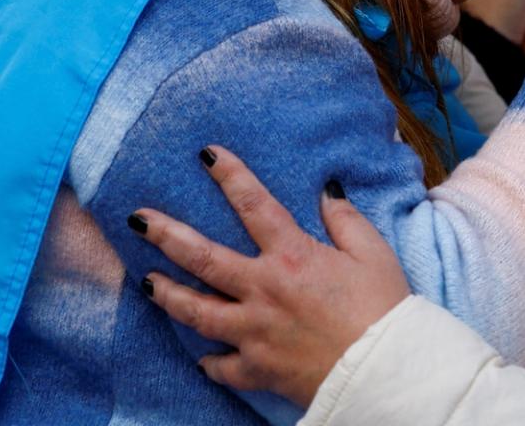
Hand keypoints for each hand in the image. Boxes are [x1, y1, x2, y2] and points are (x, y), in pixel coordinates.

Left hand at [134, 147, 408, 407]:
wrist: (382, 369)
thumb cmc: (384, 308)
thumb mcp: (373, 253)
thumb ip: (345, 220)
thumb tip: (327, 192)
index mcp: (293, 257)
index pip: (255, 206)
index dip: (231, 176)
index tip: (208, 155)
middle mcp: (263, 291)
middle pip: (204, 259)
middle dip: (168, 235)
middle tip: (140, 220)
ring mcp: (253, 332)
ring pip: (197, 312)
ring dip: (169, 294)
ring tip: (148, 282)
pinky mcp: (256, 368)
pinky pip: (221, 365)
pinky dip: (210, 360)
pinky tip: (202, 356)